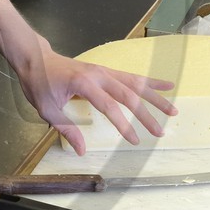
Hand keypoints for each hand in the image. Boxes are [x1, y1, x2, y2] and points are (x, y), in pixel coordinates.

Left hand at [14, 43, 176, 156]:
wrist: (36, 58)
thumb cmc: (39, 84)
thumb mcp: (47, 109)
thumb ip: (67, 129)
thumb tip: (83, 150)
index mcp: (84, 84)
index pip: (109, 106)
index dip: (123, 124)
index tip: (135, 140)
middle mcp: (98, 74)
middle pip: (128, 95)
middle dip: (146, 114)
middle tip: (160, 132)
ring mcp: (104, 70)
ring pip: (135, 83)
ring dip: (155, 97)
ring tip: (173, 110)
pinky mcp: (107, 70)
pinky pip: (131, 76)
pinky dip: (149, 82)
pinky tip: (166, 86)